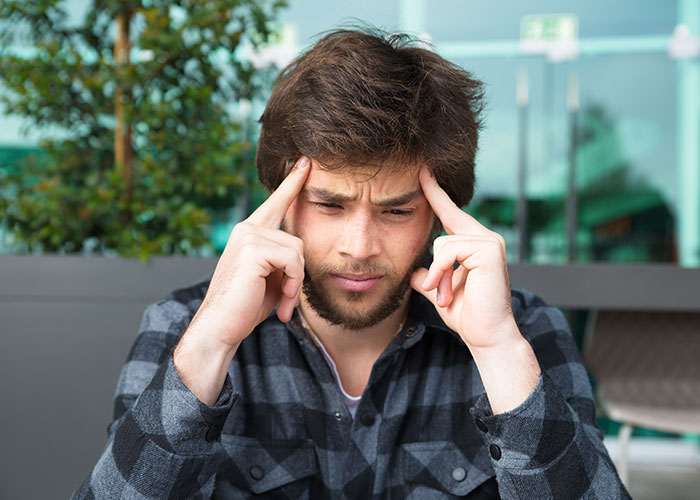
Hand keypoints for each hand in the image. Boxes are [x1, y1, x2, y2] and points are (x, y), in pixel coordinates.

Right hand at [187, 156, 309, 351]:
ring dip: (295, 283)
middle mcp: (247, 228)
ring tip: (282, 304)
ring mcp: (248, 235)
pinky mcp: (253, 248)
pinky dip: (292, 285)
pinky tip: (281, 304)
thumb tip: (301, 252)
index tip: (305, 162)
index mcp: (250, 232)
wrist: (221, 328)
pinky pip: (293, 261)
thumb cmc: (246, 306)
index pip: (276, 203)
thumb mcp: (271, 277)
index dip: (292, 182)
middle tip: (287, 301)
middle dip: (298, 274)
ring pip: (297, 251)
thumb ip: (283, 258)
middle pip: (297, 239)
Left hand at [411, 166, 518, 350]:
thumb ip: (429, 277)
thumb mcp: (441, 291)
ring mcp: (489, 241)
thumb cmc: (467, 315)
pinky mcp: (489, 249)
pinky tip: (447, 292)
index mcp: (474, 243)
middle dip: (436, 246)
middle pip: (445, 225)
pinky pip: (449, 251)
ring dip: (439, 275)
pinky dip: (442, 273)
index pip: (451, 213)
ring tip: (448, 296)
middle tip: (442, 271)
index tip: (423, 171)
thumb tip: (415, 272)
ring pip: (443, 243)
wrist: (487, 335)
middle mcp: (485, 238)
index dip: (435, 193)